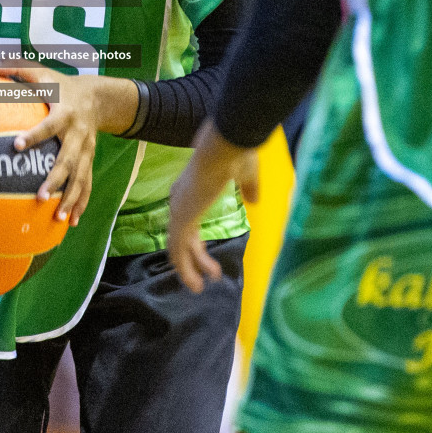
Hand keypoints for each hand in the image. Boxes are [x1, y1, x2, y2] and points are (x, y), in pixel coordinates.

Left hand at [0, 64, 135, 226]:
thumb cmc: (61, 85)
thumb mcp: (42, 72)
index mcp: (64, 113)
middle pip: (68, 160)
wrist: (99, 97)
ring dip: (71, 199)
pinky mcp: (89, 161)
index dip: (34, 135)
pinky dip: (81, 203)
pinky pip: (87, 185)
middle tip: (40, 196)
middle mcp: (78, 134)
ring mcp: (86, 150)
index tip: (16, 146)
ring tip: (58, 218)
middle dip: (55, 179)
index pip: (48, 125)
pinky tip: (71, 222)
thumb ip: (16, 69)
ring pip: (80, 178)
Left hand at [168, 120, 258, 293]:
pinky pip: (177, 251)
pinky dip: (184, 269)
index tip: (206, 252)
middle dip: (195, 257)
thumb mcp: (247, 175)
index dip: (195, 239)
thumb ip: (249, 188)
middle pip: (182, 236)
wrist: (226, 145)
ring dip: (189, 268)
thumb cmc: (235, 154)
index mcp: (191, 188)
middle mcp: (180, 199)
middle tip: (211, 273)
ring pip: (177, 247)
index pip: (187, 220)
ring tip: (200, 287)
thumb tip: (254, 201)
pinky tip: (195, 283)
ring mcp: (179, 209)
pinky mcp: (182, 218)